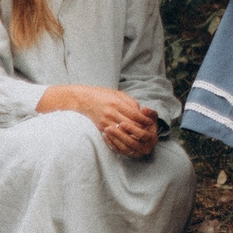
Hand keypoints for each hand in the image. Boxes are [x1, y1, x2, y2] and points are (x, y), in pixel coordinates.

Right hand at [45, 85, 159, 156]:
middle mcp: (110, 113)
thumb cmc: (102, 94)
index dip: (144, 120)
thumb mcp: (118, 94)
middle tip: (148, 133)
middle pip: (130, 125)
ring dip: (132, 135)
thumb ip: (130, 102)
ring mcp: (104, 121)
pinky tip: (128, 138)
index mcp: (116, 103)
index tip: (150, 123)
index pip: (134, 114)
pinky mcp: (100, 127)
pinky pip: (114, 135)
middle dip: (140, 130)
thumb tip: (141, 112)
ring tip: (140, 137)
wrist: (82, 99)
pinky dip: (122, 137)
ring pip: (122, 132)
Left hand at [103, 106, 160, 158]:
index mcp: (152, 138)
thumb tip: (143, 109)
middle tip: (110, 128)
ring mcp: (137, 153)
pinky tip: (106, 135)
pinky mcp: (129, 155)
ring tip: (107, 130)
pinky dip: (112, 143)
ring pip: (124, 148)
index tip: (122, 123)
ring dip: (114, 139)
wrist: (145, 133)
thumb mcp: (152, 116)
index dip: (132, 129)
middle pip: (132, 143)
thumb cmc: (148, 122)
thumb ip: (149, 112)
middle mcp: (146, 148)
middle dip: (120, 135)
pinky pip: (119, 151)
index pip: (142, 135)